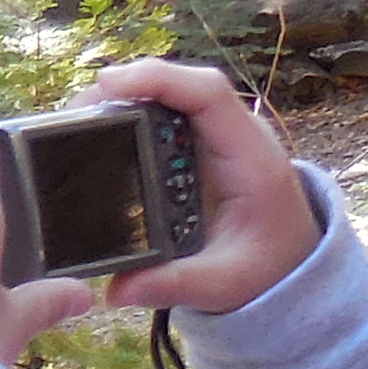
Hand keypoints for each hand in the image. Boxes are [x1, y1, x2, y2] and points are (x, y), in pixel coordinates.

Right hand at [86, 59, 322, 317]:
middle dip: (128, 86)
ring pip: (172, 96)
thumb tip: (117, 289)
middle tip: (76, 109)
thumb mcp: (225, 284)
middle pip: (183, 85)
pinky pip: (166, 115)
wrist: (291, 263)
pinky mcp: (201, 147)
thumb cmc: (267, 268)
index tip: (109, 85)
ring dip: (125, 98)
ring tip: (78, 119)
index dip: (160, 79)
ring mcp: (218, 138)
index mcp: (250, 159)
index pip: (209, 94)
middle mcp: (235, 136)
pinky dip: (131, 114)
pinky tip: (98, 131)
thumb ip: (175, 284)